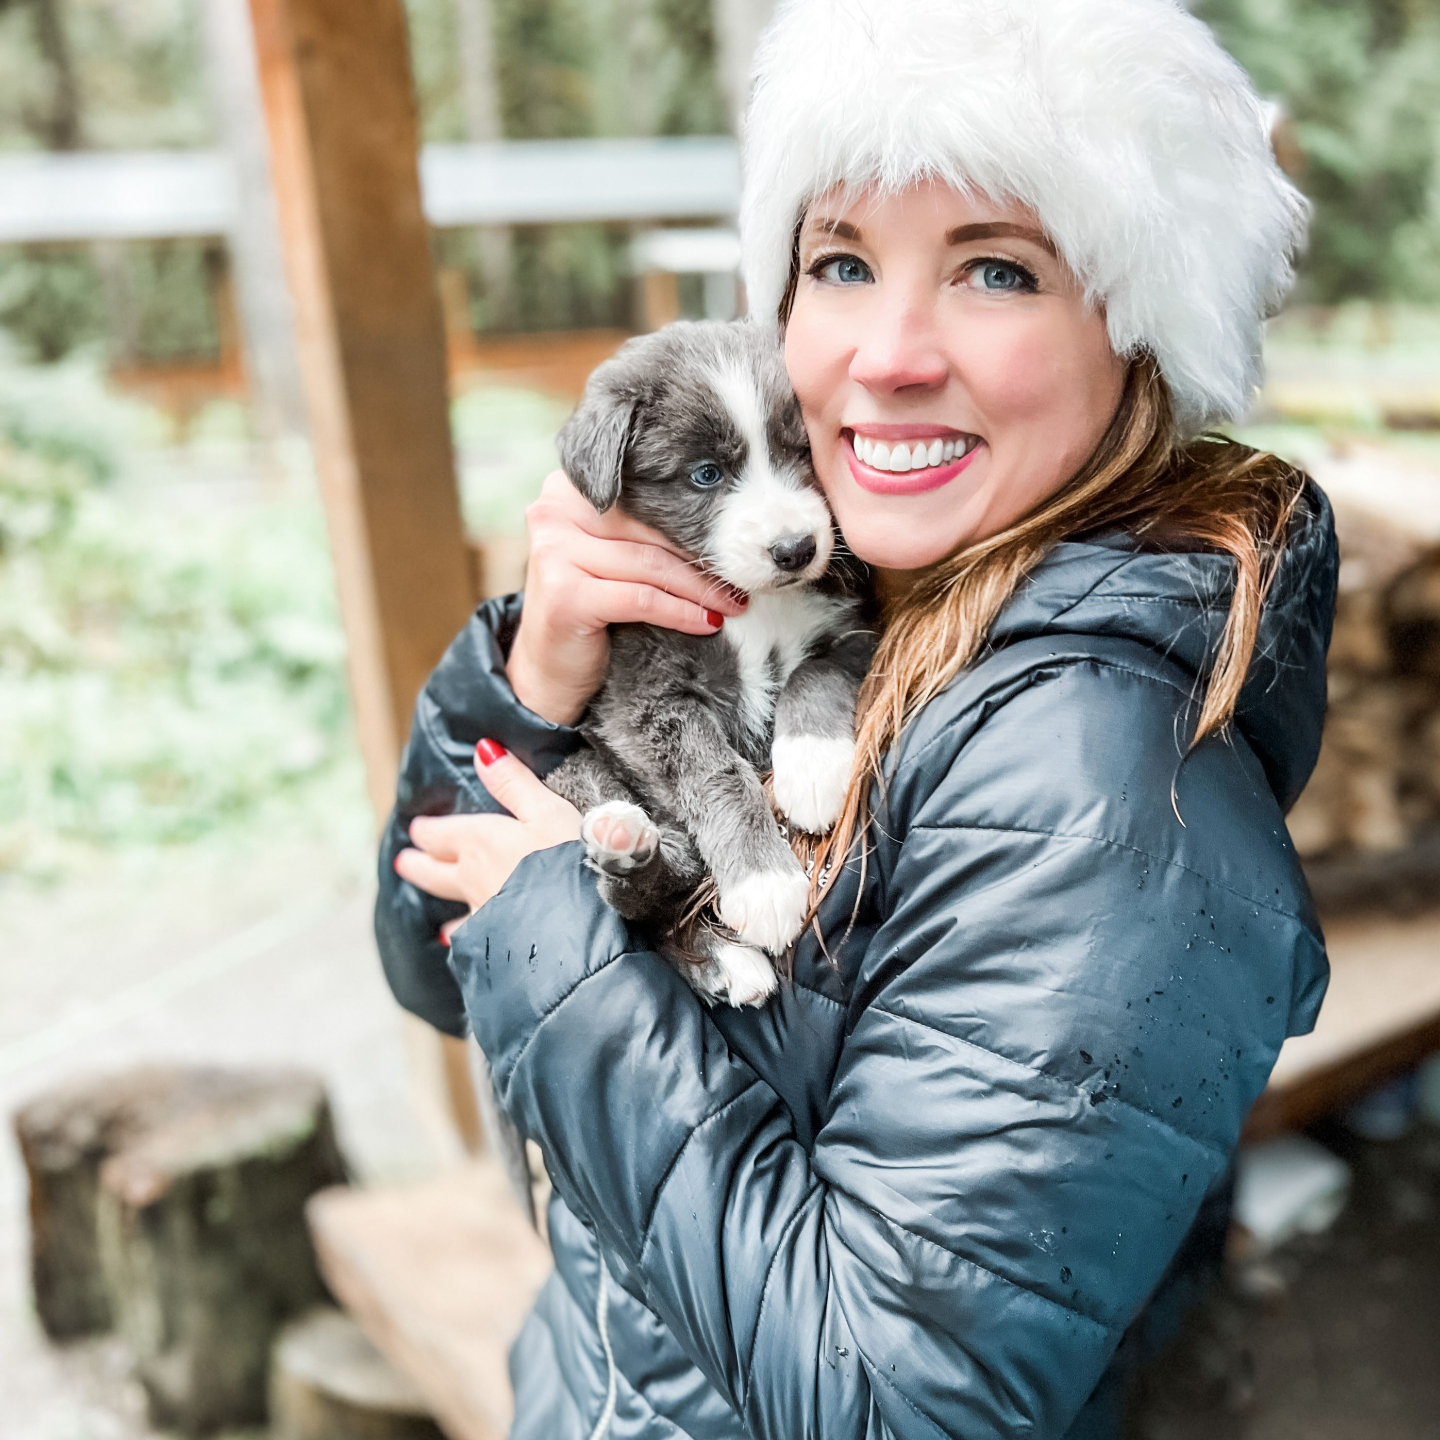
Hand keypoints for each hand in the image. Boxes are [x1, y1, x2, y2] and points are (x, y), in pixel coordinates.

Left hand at [394, 741, 581, 936]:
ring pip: (452, 907)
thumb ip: (513, 783)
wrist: (574, 928)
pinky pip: (470, 938)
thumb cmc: (566, 862)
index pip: (441, 834)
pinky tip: (458, 944)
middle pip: (434, 871)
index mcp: (480, 842)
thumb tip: (483, 751)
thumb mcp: (547, 811)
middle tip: (404, 862)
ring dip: (441, 903)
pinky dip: (462, 938)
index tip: (418, 829)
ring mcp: (481, 915)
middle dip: (419, 863)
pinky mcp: (494, 944)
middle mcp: (471, 879)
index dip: (428, 829)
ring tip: (433, 913)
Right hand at [507, 469, 747, 725]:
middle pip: (648, 528)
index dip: (690, 518)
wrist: (549, 668)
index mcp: (567, 489)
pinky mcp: (565, 595)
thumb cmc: (590, 606)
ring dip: (700, 587)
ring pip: (650, 563)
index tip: (734, 537)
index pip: (642, 494)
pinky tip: (708, 622)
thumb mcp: (612, 556)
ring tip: (734, 602)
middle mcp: (554, 512)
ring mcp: (554, 551)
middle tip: (743, 576)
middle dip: (702, 554)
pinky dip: (681, 611)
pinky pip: (641, 598)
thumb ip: (642, 528)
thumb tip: (724, 520)